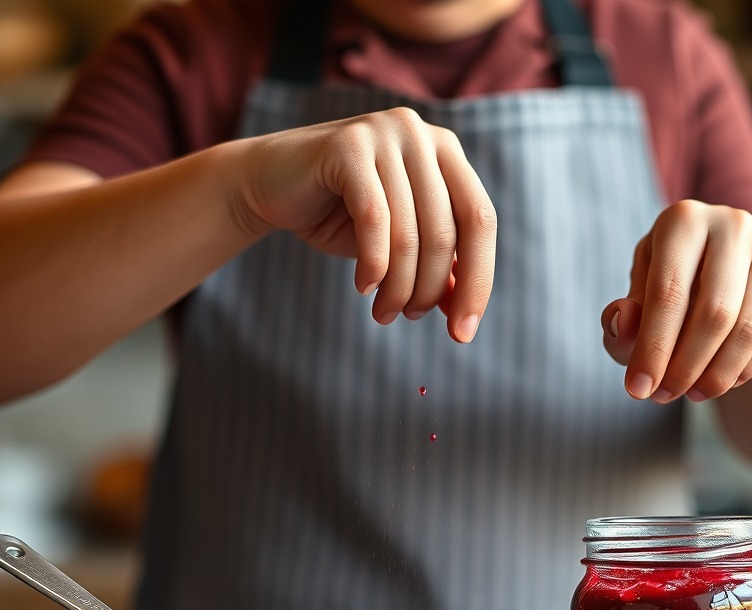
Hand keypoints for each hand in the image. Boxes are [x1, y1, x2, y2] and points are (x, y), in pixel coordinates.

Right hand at [237, 106, 495, 342]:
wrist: (270, 185)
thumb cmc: (341, 216)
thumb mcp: (398, 246)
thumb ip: (437, 268)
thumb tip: (465, 314)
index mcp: (447, 153)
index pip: (481, 221)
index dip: (478, 282)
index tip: (462, 334)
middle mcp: (422, 135)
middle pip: (447, 232)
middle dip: (430, 291)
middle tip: (407, 317)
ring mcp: (385, 133)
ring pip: (409, 233)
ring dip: (398, 287)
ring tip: (383, 314)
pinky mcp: (347, 145)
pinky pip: (374, 219)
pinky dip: (373, 264)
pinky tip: (363, 287)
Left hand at [600, 200, 751, 401]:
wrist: (714, 283)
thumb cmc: (662, 298)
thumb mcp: (632, 307)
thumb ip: (619, 321)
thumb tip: (623, 321)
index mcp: (682, 221)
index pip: (667, 293)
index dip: (652, 348)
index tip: (637, 389)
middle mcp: (731, 225)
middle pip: (714, 313)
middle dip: (685, 366)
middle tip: (663, 397)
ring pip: (747, 330)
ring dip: (715, 375)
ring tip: (689, 394)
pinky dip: (743, 371)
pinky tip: (720, 383)